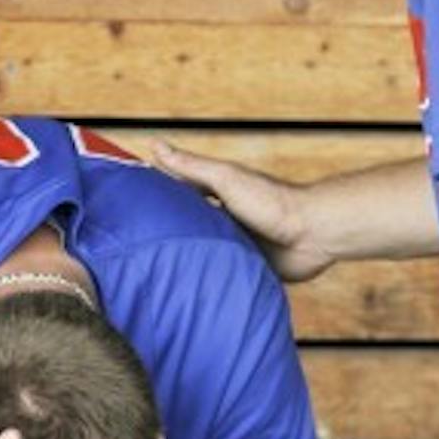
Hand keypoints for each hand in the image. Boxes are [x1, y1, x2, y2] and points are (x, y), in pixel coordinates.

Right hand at [152, 141, 333, 281]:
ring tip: (156, 278)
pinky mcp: (250, 269)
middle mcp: (225, 221)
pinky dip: (212, 283)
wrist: (311, 234)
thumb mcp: (225, 180)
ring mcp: (237, 246)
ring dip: (189, 264)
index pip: (179, 197)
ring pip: (205, 255)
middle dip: (168, 239)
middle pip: (189, 229)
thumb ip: (191, 167)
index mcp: (217, 197)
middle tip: (135, 253)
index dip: (157, 202)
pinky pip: (225, 277)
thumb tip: (154, 144)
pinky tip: (190, 293)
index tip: (127, 210)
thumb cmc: (271, 202)